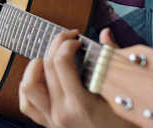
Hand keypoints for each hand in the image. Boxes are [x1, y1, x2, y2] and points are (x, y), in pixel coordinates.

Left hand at [18, 28, 137, 127]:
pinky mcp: (48, 124)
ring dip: (36, 67)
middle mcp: (61, 112)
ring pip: (28, 86)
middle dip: (56, 45)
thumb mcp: (124, 96)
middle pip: (46, 67)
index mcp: (80, 105)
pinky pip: (26, 104)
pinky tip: (40, 78)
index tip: (79, 40)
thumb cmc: (126, 124)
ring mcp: (51, 120)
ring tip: (52, 58)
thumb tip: (105, 33)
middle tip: (68, 39)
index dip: (67, 44)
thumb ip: (111, 62)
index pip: (61, 63)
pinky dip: (28, 87)